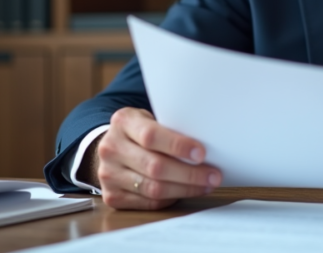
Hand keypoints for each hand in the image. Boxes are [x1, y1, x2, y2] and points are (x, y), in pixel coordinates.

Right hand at [90, 107, 221, 209]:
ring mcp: (108, 174)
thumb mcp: (150, 119)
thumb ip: (170, 128)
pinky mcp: (112, 195)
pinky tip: (186, 192)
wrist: (112, 147)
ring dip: (185, 189)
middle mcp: (111, 148)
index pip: (151, 136)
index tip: (202, 154)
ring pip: (153, 188)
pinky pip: (148, 202)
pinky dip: (171, 199)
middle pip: (155, 166)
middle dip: (189, 174)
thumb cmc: (140, 131)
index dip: (178, 146)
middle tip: (213, 176)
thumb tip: (207, 146)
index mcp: (123, 122)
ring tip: (205, 185)